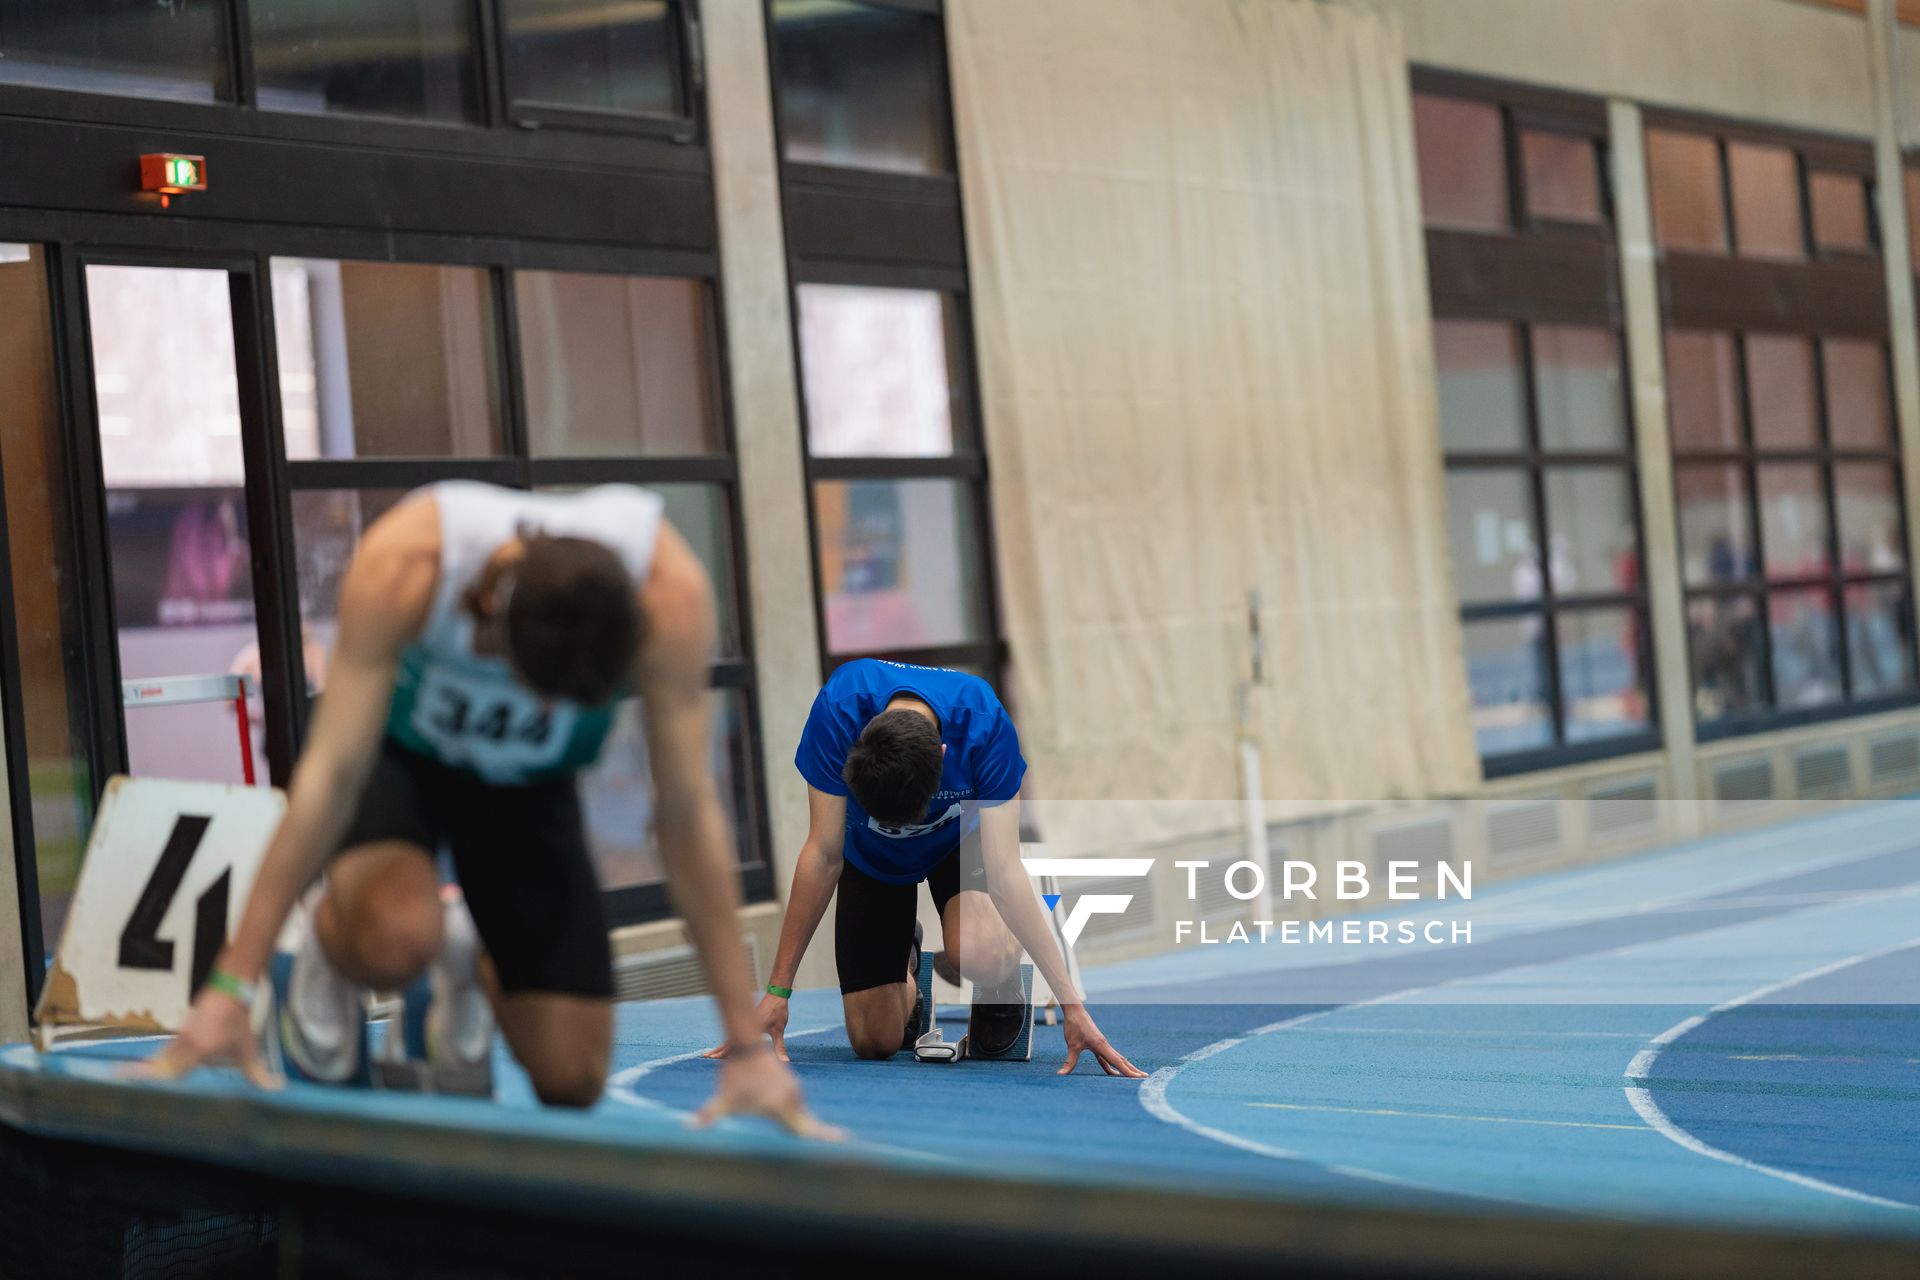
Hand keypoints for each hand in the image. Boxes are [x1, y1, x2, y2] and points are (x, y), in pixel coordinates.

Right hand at [132, 987, 279, 1089]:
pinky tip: (154, 1068)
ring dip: (156, 1071)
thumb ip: (257, 1073)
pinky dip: (160, 1061)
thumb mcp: (248, 1049)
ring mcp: (179, 1037)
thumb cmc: (239, 1022)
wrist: (230, 991)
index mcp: (199, 1050)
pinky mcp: (178, 1033)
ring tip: (139, 1082)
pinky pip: (165, 1051)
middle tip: (143, 1092)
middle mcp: (185, 1044)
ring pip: (163, 1059)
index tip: (153, 1094)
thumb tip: (276, 1087)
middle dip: (156, 1081)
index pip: (176, 1073)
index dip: (164, 1083)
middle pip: (165, 1069)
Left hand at [692, 1046, 843, 1140]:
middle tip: (843, 1144)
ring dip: (806, 1129)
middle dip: (822, 1137)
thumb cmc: (735, 1075)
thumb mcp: (723, 1098)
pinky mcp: (792, 1088)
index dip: (824, 1137)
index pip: (806, 1127)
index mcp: (780, 1106)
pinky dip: (799, 1119)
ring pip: (802, 1117)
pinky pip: (798, 1108)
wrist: (746, 1045)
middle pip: (809, 1125)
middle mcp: (792, 1099)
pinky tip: (801, 1128)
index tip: (844, 1141)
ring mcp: (795, 1092)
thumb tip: (688, 1127)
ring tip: (828, 1139)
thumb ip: (709, 1115)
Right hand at [701, 992, 789, 1060]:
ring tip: (709, 1054)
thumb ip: (779, 1047)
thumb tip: (784, 1062)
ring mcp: (743, 1024)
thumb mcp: (779, 1029)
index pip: (734, 1044)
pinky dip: (727, 1042)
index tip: (712, 1058)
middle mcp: (743, 1026)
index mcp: (749, 1030)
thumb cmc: (777, 1010)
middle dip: (717, 1051)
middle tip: (704, 1057)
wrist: (776, 994)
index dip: (723, 1052)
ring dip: (720, 1046)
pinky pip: (733, 1033)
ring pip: (728, 1038)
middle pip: (727, 1042)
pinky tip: (724, 1046)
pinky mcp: (745, 1022)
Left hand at [1059, 1006, 1145, 1077]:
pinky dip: (1110, 1066)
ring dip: (1125, 1067)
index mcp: (1102, 1046)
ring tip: (1134, 1076)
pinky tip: (1112, 1073)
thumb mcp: (1072, 1045)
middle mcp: (1105, 1046)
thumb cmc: (1075, 1026)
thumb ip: (1069, 1062)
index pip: (1118, 1062)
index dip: (1127, 1071)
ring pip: (1116, 1059)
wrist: (1075, 1011)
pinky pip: (1107, 1058)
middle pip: (1122, 1061)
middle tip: (1144, 1077)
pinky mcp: (1097, 1045)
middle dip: (1132, 1070)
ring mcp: (1102, 1045)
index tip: (1138, 1078)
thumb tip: (1060, 1075)